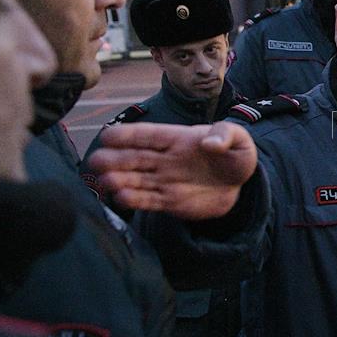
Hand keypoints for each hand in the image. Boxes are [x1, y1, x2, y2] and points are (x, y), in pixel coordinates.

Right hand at [87, 121, 256, 219]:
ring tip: (104, 182)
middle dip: (113, 159)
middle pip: (134, 157)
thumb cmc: (235, 155)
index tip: (107, 136)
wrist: (240, 185)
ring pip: (135, 179)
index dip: (127, 135)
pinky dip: (134, 199)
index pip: (148, 135)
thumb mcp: (239, 140)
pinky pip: (147, 200)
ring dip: (119, 180)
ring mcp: (164, 180)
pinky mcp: (168, 201)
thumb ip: (226, 136)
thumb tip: (209, 142)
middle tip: (95, 162)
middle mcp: (164, 159)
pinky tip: (119, 198)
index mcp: (177, 138)